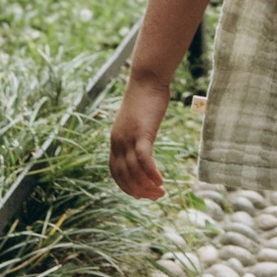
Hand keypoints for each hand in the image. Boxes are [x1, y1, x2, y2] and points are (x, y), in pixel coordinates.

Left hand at [108, 68, 171, 201]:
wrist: (147, 79)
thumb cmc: (146, 98)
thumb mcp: (138, 121)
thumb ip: (138, 135)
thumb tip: (143, 144)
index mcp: (115, 140)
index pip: (115, 173)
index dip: (126, 187)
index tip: (140, 195)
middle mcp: (118, 142)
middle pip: (124, 176)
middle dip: (139, 191)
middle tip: (156, 197)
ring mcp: (128, 138)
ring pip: (134, 171)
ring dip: (147, 186)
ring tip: (161, 192)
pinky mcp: (141, 133)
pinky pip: (144, 160)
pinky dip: (151, 174)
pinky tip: (161, 181)